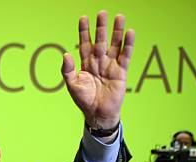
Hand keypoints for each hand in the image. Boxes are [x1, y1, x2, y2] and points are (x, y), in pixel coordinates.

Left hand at [62, 11, 134, 128]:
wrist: (98, 113)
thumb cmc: (84, 100)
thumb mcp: (72, 85)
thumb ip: (67, 70)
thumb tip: (65, 54)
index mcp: (86, 63)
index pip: (85, 43)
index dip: (84, 31)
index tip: (83, 18)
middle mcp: (99, 61)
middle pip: (101, 40)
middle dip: (101, 27)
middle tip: (102, 13)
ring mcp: (111, 65)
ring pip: (114, 44)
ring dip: (117, 32)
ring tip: (119, 17)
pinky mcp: (121, 71)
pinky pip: (126, 55)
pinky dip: (128, 44)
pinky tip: (130, 32)